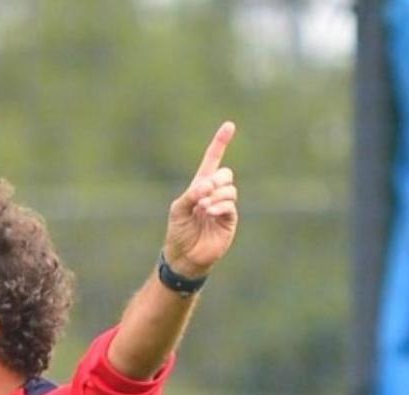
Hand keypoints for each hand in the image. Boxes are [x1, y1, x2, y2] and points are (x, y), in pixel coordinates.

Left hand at [163, 121, 238, 278]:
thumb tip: (208, 185)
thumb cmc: (178, 232)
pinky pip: (230, 205)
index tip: (229, 125)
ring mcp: (223, 206)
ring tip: (203, 208)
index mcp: (200, 186)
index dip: (220, 143)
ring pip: (229, 189)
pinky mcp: (229, 220)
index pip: (212, 160)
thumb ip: (191, 194)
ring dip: (216, 195)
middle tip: (202, 192)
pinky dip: (219, 205)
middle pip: (225, 173)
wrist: (184, 256)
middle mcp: (215, 193)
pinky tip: (208, 212)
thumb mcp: (178, 208)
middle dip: (215, 179)